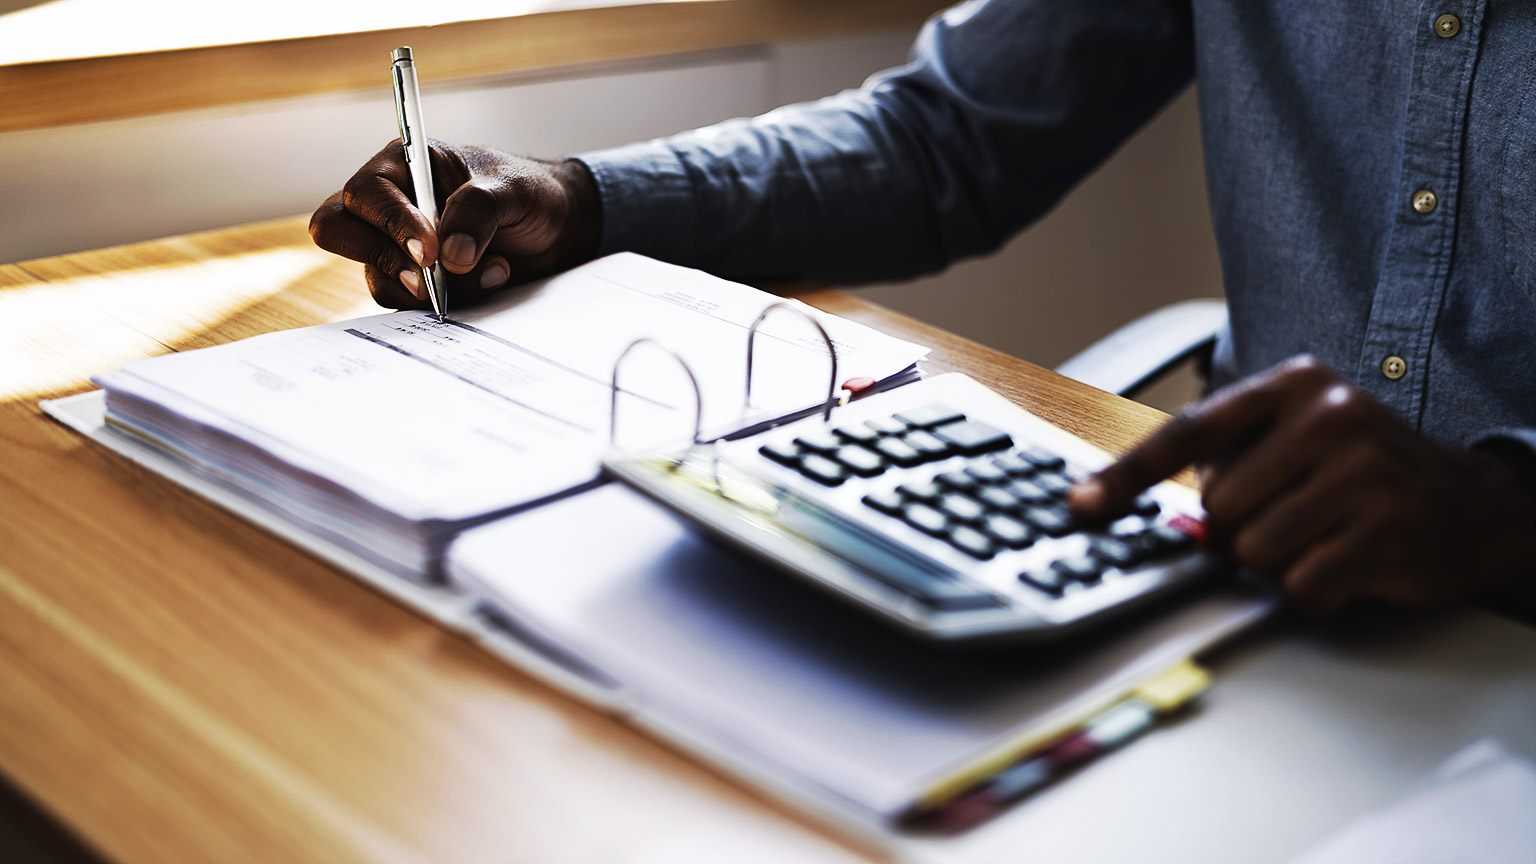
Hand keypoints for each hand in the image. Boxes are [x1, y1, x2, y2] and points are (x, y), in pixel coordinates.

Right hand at [309, 140, 600, 308]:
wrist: (556, 227)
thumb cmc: (529, 191)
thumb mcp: (513, 189)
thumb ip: (479, 211)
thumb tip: (449, 257)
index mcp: (404, 164)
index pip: (366, 193)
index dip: (390, 224)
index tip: (430, 252)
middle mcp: (390, 204)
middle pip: (337, 230)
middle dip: (383, 260)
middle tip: (430, 279)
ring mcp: (397, 245)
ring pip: (378, 277)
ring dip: (433, 287)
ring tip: (493, 269)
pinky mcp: (416, 279)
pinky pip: (408, 303)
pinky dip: (451, 301)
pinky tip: (492, 279)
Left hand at [1069, 356, 1535, 615]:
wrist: (1478, 503)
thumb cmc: (1367, 471)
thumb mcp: (1299, 436)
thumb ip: (1228, 457)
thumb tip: (1147, 503)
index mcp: (1293, 385)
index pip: (1188, 433)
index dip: (1126, 475)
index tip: (1081, 506)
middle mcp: (1328, 416)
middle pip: (1218, 507)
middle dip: (1244, 527)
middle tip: (1297, 516)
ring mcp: (1361, 472)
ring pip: (1253, 550)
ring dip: (1280, 561)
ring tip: (1326, 536)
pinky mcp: (1386, 531)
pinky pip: (1300, 585)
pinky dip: (1315, 590)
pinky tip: (1349, 564)